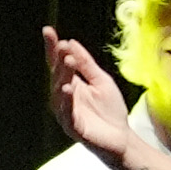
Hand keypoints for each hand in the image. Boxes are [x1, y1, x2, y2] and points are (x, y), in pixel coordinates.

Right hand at [40, 25, 146, 166]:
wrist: (122, 138)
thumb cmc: (111, 111)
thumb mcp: (101, 80)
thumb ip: (87, 64)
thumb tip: (71, 42)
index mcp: (70, 84)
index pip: (57, 63)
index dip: (52, 48)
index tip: (48, 30)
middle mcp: (64, 98)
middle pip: (57, 75)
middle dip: (59, 60)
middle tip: (63, 45)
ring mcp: (66, 113)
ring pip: (59, 92)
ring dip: (63, 76)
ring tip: (67, 61)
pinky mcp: (73, 128)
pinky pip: (66, 113)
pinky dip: (66, 101)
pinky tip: (67, 89)